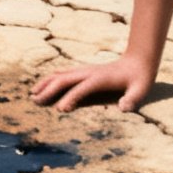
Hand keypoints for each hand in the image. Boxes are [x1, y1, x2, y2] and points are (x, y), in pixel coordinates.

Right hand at [33, 52, 157, 112]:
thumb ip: (132, 99)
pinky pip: (63, 74)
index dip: (70, 98)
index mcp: (99, 78)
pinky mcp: (83, 72)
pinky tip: (44, 85)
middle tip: (36, 101)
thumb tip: (123, 107)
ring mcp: (84, 71)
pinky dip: (51, 79)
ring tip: (32, 94)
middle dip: (49, 90)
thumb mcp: (140, 90)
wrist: (137, 62)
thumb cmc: (139, 79)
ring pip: (59, 75)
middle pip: (63, 79)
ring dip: (46, 84)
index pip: (81, 89)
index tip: (60, 109)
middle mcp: (88, 72)